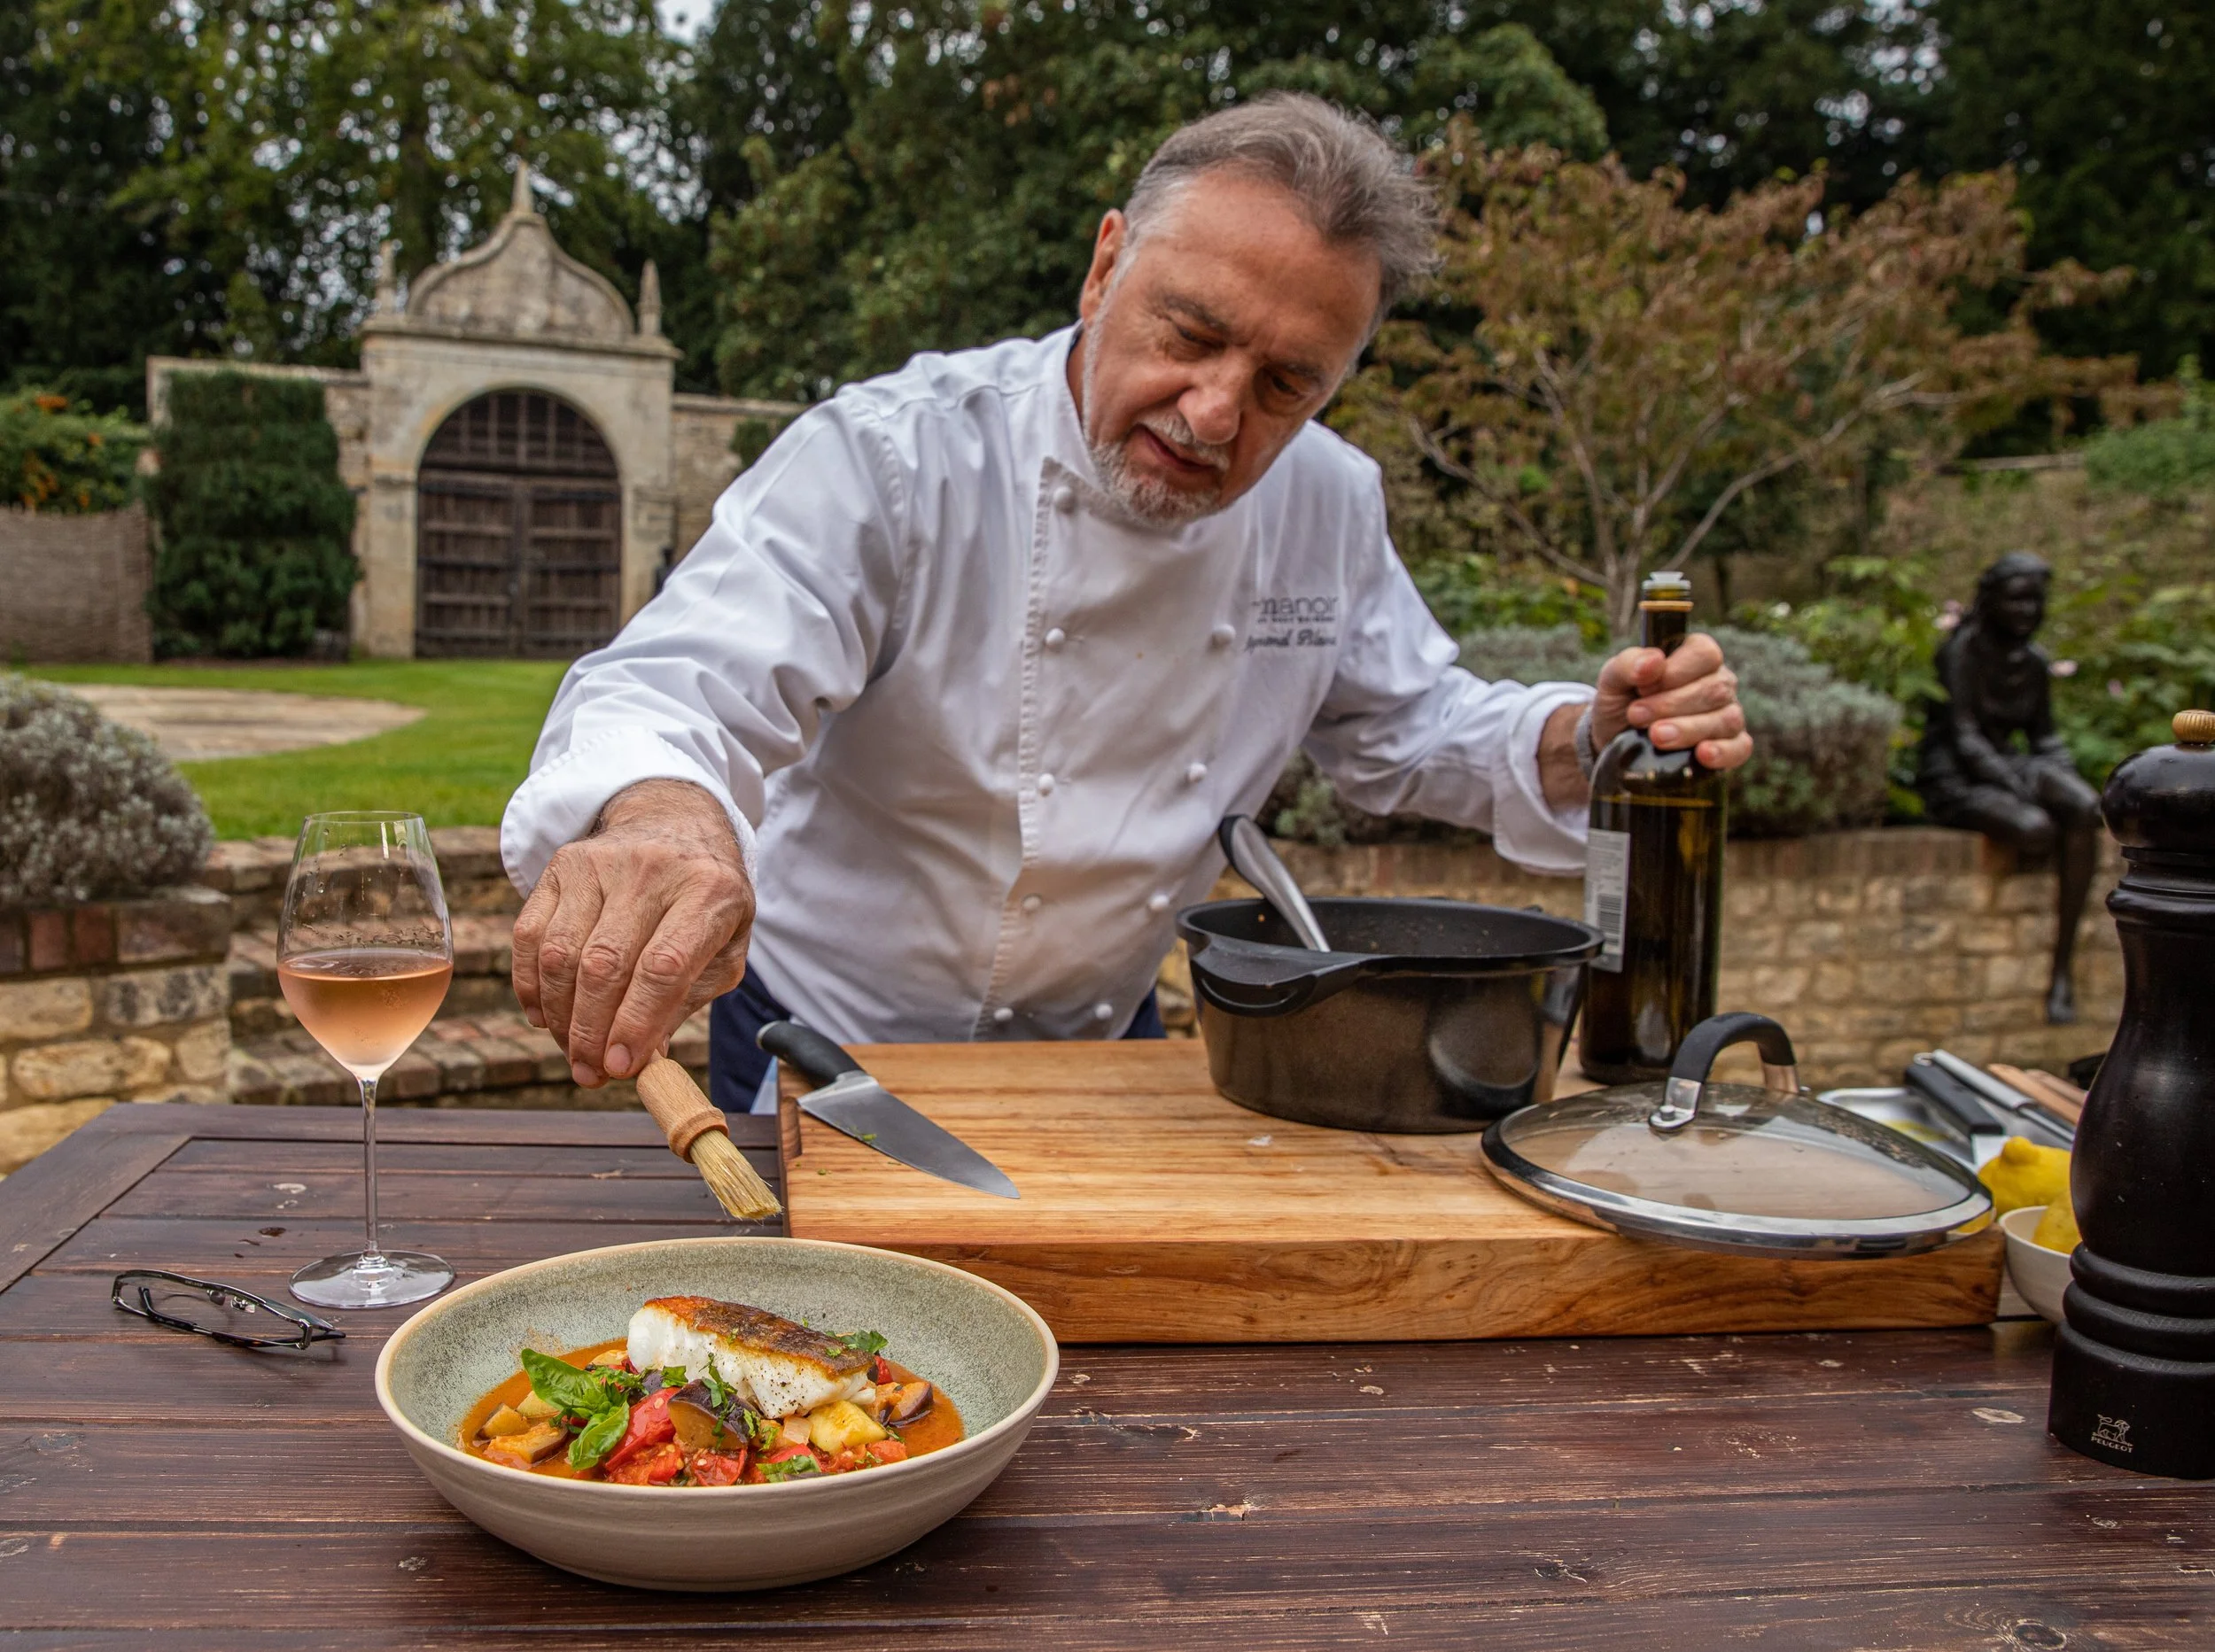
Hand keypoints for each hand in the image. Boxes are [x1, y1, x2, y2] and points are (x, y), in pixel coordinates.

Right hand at [511, 780, 754, 1086]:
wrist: (676, 824)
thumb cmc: (706, 902)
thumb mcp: (724, 949)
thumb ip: (686, 1002)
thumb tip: (641, 1058)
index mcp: (709, 891)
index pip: (663, 968)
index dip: (636, 1024)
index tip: (620, 1068)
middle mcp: (652, 869)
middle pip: (604, 965)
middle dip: (590, 1032)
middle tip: (589, 1073)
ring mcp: (601, 862)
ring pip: (560, 954)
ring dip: (560, 1016)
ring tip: (572, 1050)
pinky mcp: (562, 865)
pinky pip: (529, 935)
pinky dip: (530, 986)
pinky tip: (545, 1016)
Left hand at [1593, 631, 1751, 770]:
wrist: (1616, 743)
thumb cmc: (1621, 703)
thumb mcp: (1613, 680)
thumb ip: (1629, 664)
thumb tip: (1653, 660)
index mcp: (1696, 657)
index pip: (1704, 654)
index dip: (1674, 672)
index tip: (1642, 688)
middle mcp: (1719, 683)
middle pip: (1714, 689)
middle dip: (1671, 705)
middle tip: (1636, 715)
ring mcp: (1729, 715)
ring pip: (1725, 719)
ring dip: (1688, 729)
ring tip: (1655, 737)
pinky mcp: (1732, 746)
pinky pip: (1740, 748)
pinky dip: (1722, 752)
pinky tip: (1702, 755)